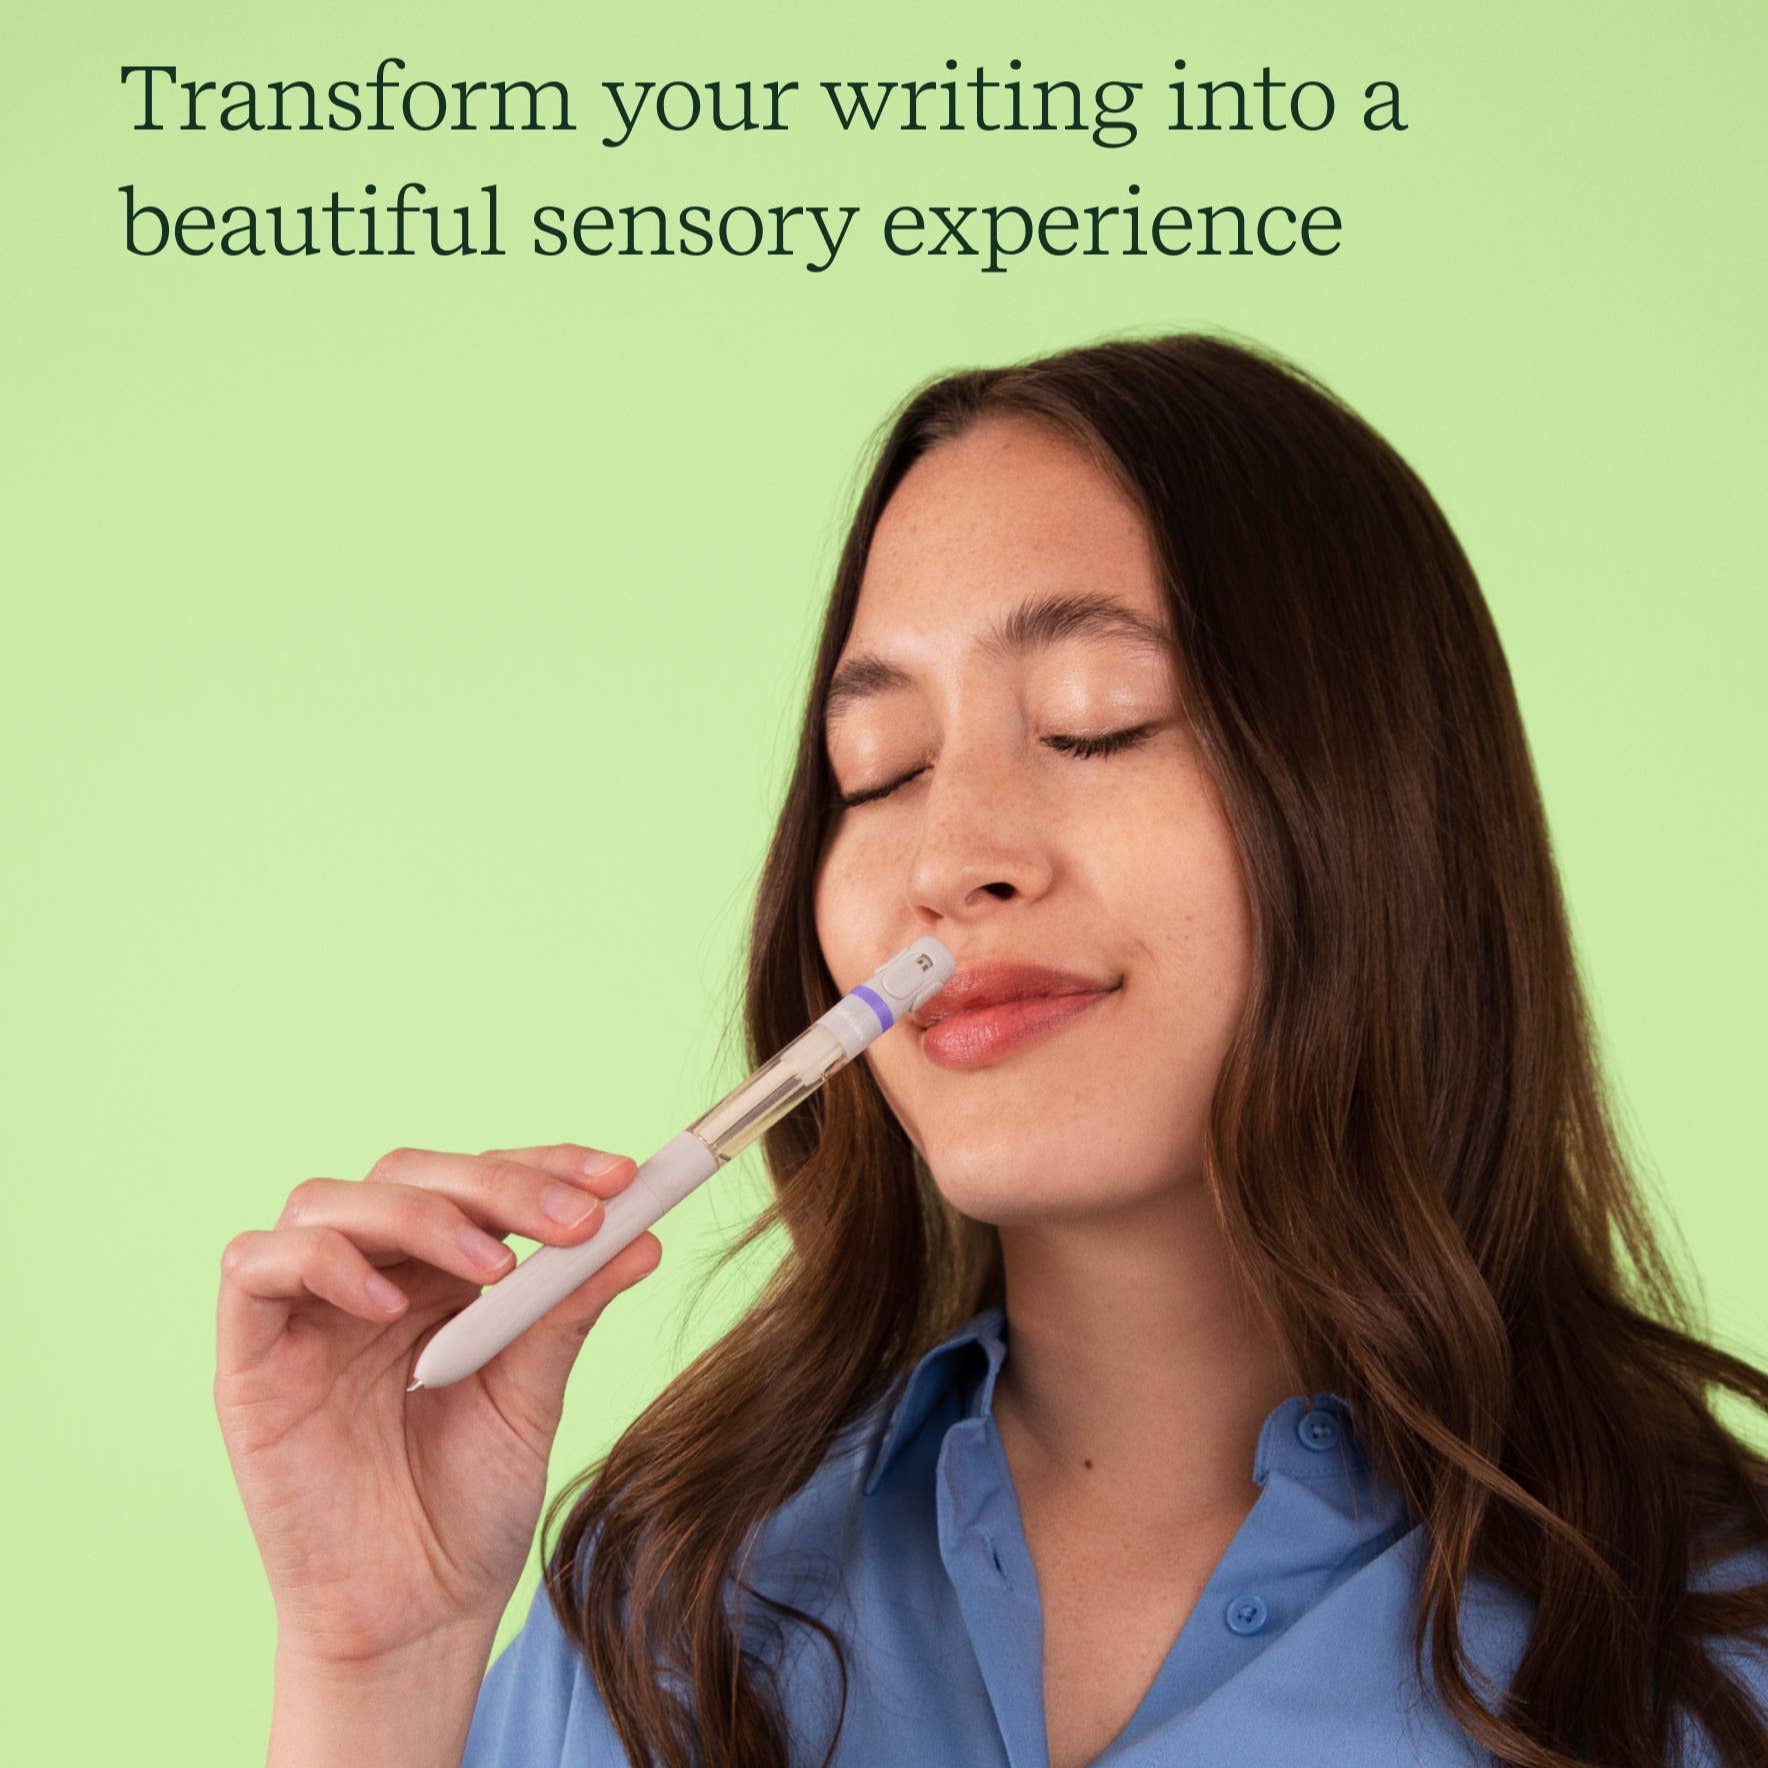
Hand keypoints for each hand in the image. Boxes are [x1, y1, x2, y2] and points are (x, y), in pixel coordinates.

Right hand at [215, 1142, 660, 1667]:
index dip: (546, 1164)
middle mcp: (371, 1275)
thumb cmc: (470, 1506)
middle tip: (576, 1219)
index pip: (481, 1180)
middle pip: (409, 1173)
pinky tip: (390, 1305)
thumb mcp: (532, 1393)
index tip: (621, 1178)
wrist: (416, 1616)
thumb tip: (640, 1235)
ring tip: (493, 1267)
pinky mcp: (250, 1360)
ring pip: (329, 1200)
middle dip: (499, 1182)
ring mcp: (306, 1312)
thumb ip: (568, 1309)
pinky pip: (253, 1269)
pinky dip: (322, 1262)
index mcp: (440, 1273)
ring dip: (420, 1214)